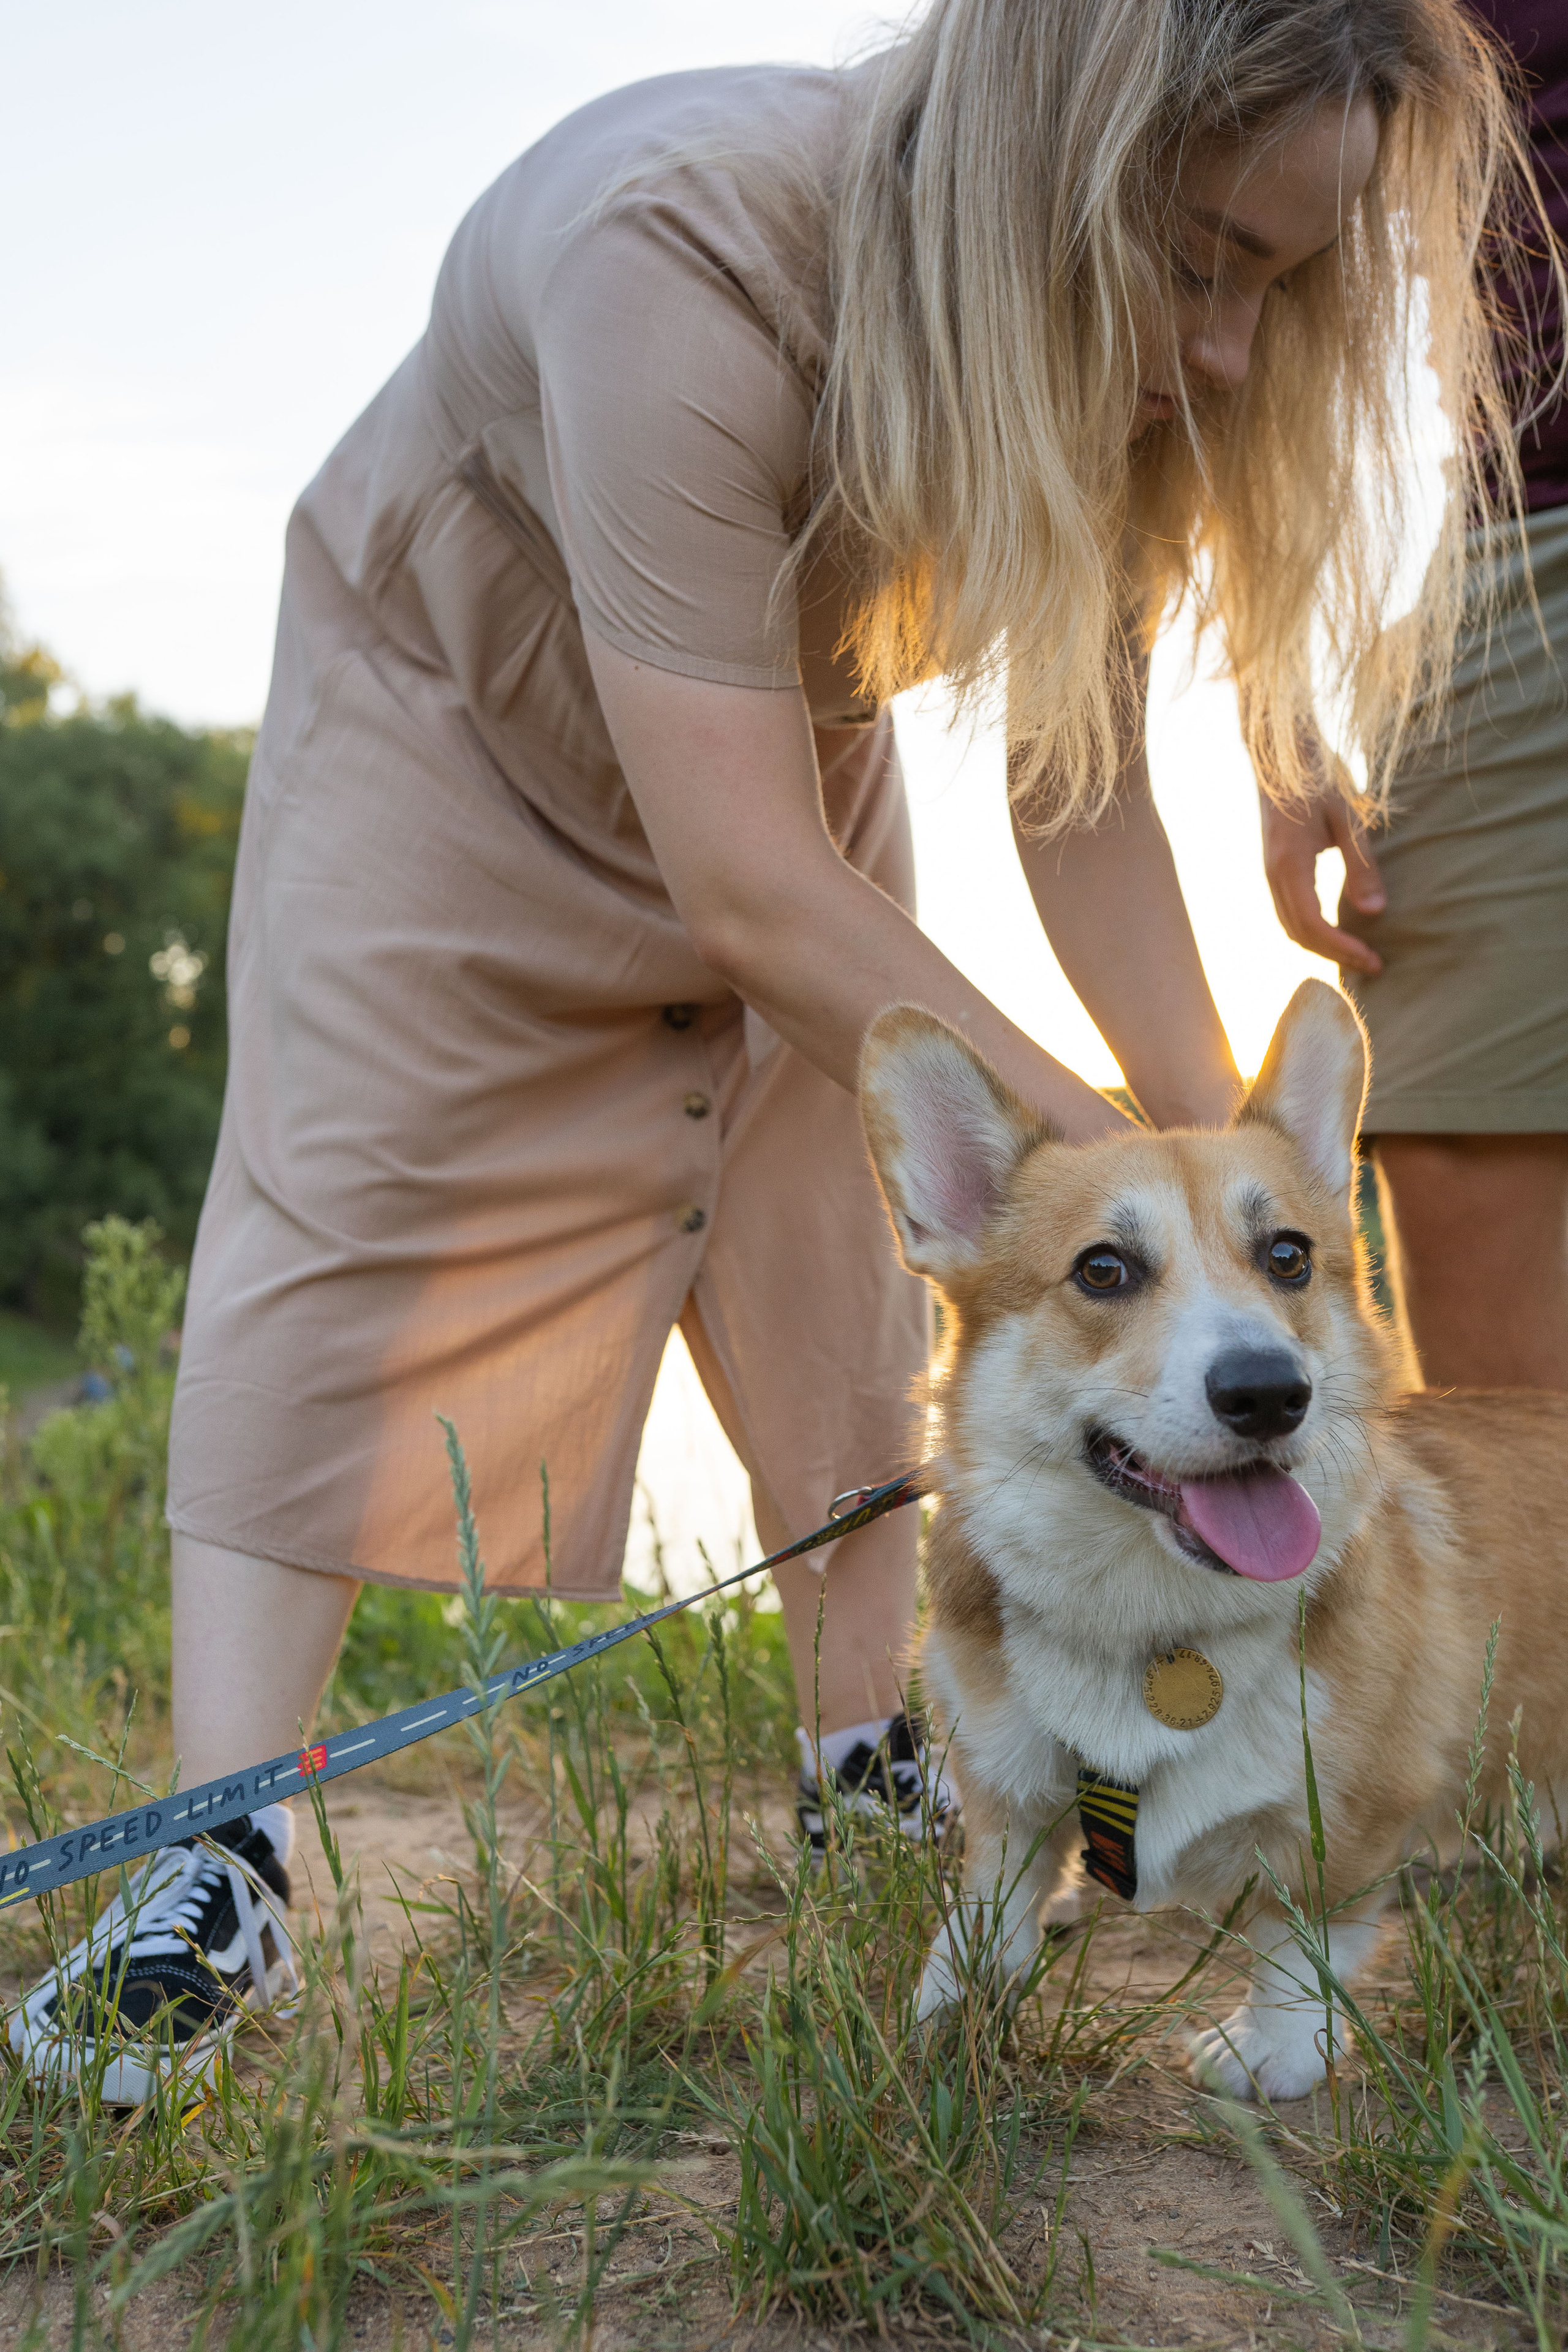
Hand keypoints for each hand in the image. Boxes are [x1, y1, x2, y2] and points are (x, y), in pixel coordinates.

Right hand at [1258, 789, 1385, 976]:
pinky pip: (1289, 913)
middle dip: (1334, 955)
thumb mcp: (1348, 817)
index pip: (1312, 924)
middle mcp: (1274, 875)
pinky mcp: (1275, 870)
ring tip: (1357, 952)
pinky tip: (1338, 928)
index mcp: (1291, 864)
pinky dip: (1312, 931)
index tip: (1373, 959)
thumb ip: (1361, 865)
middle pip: (1299, 934)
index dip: (1342, 948)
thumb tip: (1375, 911)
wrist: (1280, 754)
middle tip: (1372, 964)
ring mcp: (1270, 874)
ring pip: (1290, 927)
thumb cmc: (1317, 778)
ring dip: (1322, 946)